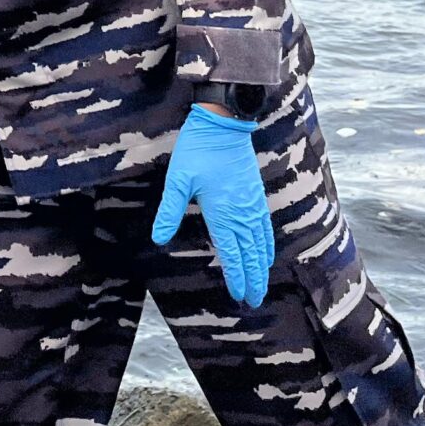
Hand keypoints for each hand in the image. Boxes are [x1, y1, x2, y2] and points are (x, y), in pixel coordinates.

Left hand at [150, 105, 273, 305]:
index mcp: (222, 212)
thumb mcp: (178, 180)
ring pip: (260, 243)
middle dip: (253, 278)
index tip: (239, 294)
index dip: (236, 276)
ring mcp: (251, 204)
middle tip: (254, 301)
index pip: (232, 253)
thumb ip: (170, 211)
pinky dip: (266, 244)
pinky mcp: (256, 194)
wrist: (224, 124)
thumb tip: (158, 238)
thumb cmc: (198, 150)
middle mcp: (241, 212)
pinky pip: (265, 227)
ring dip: (261, 266)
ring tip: (262, 284)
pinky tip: (266, 253)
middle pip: (250, 254)